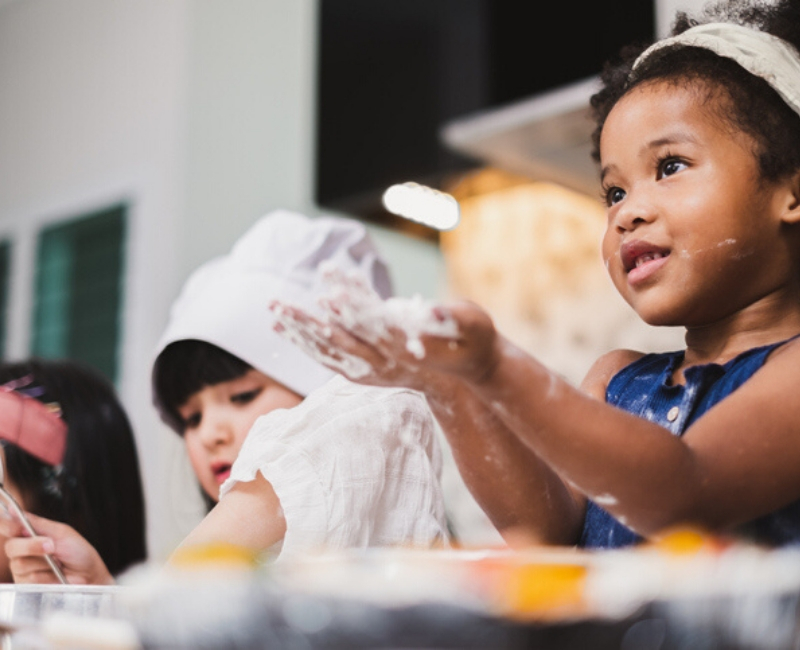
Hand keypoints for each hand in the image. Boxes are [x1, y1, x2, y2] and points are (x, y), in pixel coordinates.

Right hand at [0, 512, 113, 584]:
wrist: (89, 574)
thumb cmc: (78, 551)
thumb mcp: (60, 532)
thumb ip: (36, 523)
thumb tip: (13, 510)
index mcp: (28, 534)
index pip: (8, 527)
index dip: (6, 525)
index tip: (14, 527)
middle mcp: (21, 551)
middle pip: (11, 547)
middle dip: (31, 546)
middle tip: (51, 546)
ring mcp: (22, 569)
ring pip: (20, 564)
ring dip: (44, 562)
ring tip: (59, 562)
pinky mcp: (25, 585)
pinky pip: (29, 579)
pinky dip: (46, 575)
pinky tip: (55, 574)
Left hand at [271, 265, 501, 386]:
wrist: (468, 371)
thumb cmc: (473, 341)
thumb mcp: (471, 324)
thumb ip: (451, 318)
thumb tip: (433, 311)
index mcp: (408, 347)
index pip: (374, 327)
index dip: (351, 312)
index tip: (327, 296)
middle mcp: (386, 361)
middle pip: (340, 340)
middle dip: (309, 323)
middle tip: (279, 305)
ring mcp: (374, 368)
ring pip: (330, 350)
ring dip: (301, 331)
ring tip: (272, 310)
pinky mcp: (367, 370)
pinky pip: (330, 356)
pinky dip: (308, 341)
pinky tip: (287, 328)